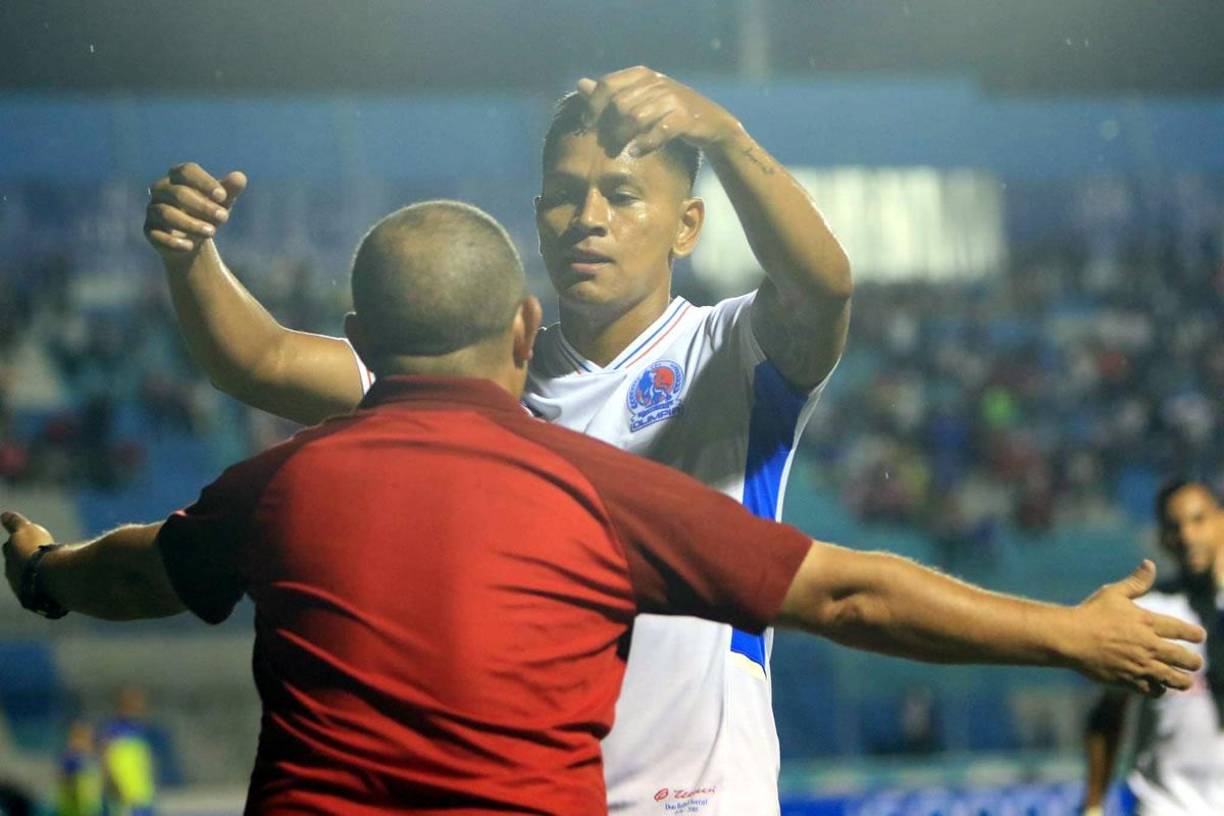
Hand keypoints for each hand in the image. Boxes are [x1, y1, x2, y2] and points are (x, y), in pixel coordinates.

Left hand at [2, 511, 54, 600]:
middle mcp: (15, 579)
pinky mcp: (42, 602)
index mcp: (9, 562)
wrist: (49, 575)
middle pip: (17, 568)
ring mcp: (28, 591)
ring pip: (31, 582)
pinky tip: (60, 583)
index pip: (9, 550)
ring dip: (38, 576)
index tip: (23, 540)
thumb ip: (15, 523)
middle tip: (35, 556)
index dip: (16, 544)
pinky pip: (45, 593)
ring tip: (51, 570)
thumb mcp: (25, 530)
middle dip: (24, 562)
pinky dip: (50, 586)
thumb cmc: (36, 551)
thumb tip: (4, 514)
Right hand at [144, 163, 246, 260]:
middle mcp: (161, 189)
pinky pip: (156, 234)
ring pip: (166, 213)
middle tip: (225, 218)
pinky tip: (190, 247)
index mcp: (177, 177)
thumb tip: (240, 177)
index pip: (186, 171)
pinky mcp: (149, 230)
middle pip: (178, 193)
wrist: (192, 240)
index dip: (204, 182)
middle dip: (203, 206)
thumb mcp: (221, 203)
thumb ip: (229, 190)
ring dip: (190, 224)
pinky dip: (173, 242)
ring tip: (212, 233)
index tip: (223, 196)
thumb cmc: (207, 213)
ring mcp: (153, 210)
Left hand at [576, 65, 740, 158]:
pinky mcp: (686, 117)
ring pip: (636, 117)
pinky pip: (660, 130)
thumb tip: (579, 84)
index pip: (607, 84)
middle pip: (619, 104)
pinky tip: (636, 153)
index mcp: (642, 75)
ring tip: (616, 151)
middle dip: (607, 127)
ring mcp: (672, 99)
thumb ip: (610, 93)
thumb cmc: (668, 111)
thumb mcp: (639, 98)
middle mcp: (656, 82)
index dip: (593, 106)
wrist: (710, 122)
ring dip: (622, 137)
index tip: (586, 126)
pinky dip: (645, 143)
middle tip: (603, 146)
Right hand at [1070, 560, 1205, 696]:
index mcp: (1148, 622)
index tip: (1199, 636)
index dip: (1194, 634)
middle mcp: (1149, 645)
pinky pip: (1154, 690)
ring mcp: (1140, 665)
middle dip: (1194, 661)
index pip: (1182, 630)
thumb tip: (1150, 564)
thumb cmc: (1090, 613)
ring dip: (1183, 681)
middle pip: (1184, 658)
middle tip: (1195, 662)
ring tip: (1185, 681)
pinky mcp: (1128, 680)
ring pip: (1174, 678)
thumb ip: (1136, 582)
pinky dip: (1160, 690)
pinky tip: (1159, 686)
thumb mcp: (1113, 593)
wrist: (1070, 638)